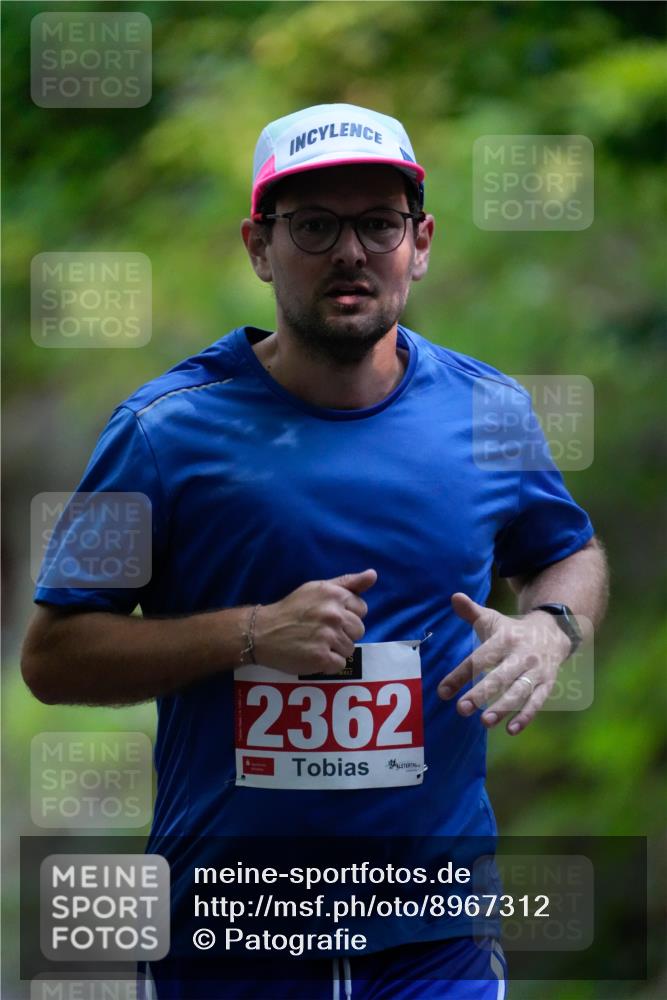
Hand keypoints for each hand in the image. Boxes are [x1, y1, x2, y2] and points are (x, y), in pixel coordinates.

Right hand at [254, 569, 376, 674]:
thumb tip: (373, 575)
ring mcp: (328, 636)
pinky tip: (313, 655)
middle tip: (322, 632)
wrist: (263, 632)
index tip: (330, 618)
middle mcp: (333, 614)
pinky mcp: (321, 657)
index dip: (348, 615)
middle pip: (359, 630)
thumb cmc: (292, 609)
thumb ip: (348, 583)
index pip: (362, 609)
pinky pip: (340, 664)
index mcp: (334, 595)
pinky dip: (328, 664)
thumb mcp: (318, 588)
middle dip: (344, 633)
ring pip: (350, 648)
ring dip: (336, 649)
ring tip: (316, 643)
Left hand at [437, 593, 571, 734]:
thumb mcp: (492, 618)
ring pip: (520, 691)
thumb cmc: (511, 630)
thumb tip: (454, 597)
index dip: (460, 674)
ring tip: (485, 722)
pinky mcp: (547, 684)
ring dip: (503, 708)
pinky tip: (510, 730)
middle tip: (462, 709)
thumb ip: (471, 612)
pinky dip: (526, 717)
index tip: (443, 691)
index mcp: (505, 638)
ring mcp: (536, 671)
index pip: (480, 658)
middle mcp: (521, 655)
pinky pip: (537, 702)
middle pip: (500, 676)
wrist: (554, 631)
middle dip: (482, 693)